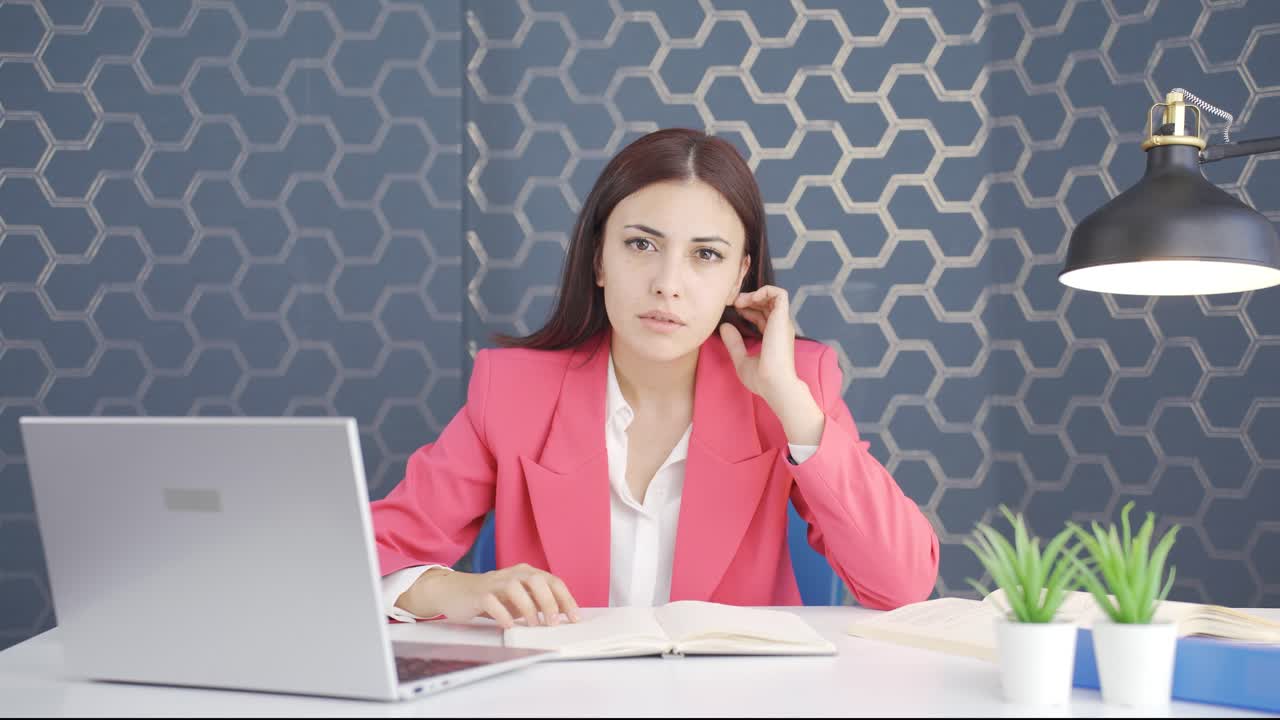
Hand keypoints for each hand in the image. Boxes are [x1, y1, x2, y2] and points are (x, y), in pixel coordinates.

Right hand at [400, 564, 581, 628]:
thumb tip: (560, 617)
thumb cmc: (491, 596)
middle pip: (536, 580)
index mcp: (526, 573)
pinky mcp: (479, 594)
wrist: (454, 591)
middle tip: (553, 623)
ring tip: (533, 626)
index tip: (574, 618)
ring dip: (528, 608)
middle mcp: (513, 574)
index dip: (565, 599)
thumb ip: (537, 603)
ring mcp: (495, 582)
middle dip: (549, 602)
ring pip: (515, 588)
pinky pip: (492, 601)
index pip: (553, 581)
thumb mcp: (518, 599)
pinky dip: (503, 614)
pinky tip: (509, 626)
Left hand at [719, 285, 800, 403]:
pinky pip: (780, 294)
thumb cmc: (762, 379)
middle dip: (748, 299)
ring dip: (755, 293)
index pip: (761, 315)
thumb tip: (724, 326)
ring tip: (739, 301)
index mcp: (773, 336)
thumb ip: (734, 343)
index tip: (733, 310)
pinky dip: (765, 291)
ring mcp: (782, 322)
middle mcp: (779, 327)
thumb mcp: (742, 360)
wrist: (775, 385)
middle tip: (733, 302)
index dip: (747, 309)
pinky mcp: (783, 318)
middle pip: (766, 303)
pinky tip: (750, 299)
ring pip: (773, 296)